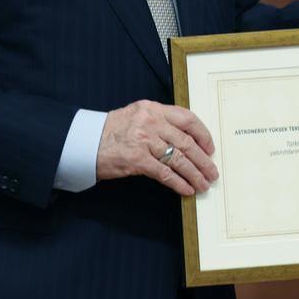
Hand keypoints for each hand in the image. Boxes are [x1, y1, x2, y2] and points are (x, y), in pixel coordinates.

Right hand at [96, 100, 217, 196]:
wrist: (86, 142)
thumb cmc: (112, 131)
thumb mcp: (137, 116)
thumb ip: (160, 122)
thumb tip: (186, 140)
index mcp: (153, 108)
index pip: (187, 118)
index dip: (203, 134)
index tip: (210, 148)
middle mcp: (151, 122)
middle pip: (186, 142)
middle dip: (203, 160)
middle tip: (212, 172)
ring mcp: (144, 140)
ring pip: (178, 159)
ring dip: (194, 174)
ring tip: (203, 184)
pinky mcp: (137, 160)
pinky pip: (164, 173)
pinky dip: (178, 183)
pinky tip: (187, 189)